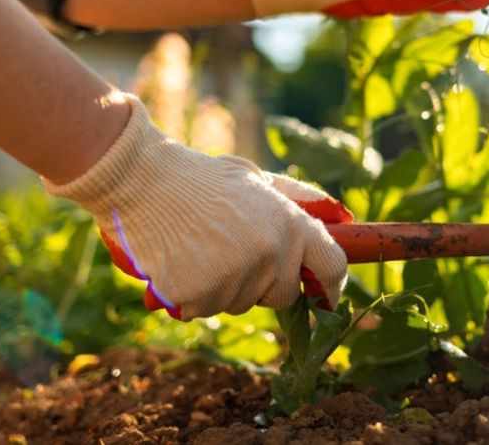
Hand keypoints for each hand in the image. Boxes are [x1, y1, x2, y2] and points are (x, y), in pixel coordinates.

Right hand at [45, 96, 349, 319]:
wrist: (143, 182)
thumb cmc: (202, 179)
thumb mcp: (257, 179)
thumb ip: (301, 201)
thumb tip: (345, 218)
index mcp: (290, 223)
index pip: (333, 267)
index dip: (331, 287)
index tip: (323, 296)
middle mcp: (270, 253)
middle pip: (282, 295)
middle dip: (263, 283)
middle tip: (231, 252)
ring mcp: (236, 277)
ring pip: (240, 304)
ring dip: (224, 287)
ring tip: (199, 248)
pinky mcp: (200, 295)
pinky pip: (205, 310)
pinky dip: (193, 295)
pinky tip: (181, 262)